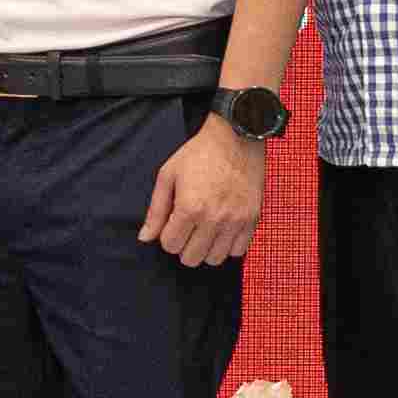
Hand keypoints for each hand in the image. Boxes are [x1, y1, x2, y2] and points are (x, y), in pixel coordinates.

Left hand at [138, 117, 264, 267]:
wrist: (236, 138)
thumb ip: (155, 210)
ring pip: (215, 259)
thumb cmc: (199, 154)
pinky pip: (238, 251)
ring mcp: (235, 221)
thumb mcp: (168, 176)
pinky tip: (221, 230)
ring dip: (205, 249)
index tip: (172, 223)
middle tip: (186, 228)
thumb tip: (145, 238)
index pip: (170, 245)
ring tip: (204, 230)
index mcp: (189, 208)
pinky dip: (228, 246)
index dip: (167, 236)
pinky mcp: (252, 220)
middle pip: (191, 258)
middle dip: (183, 246)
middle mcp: (214, 219)